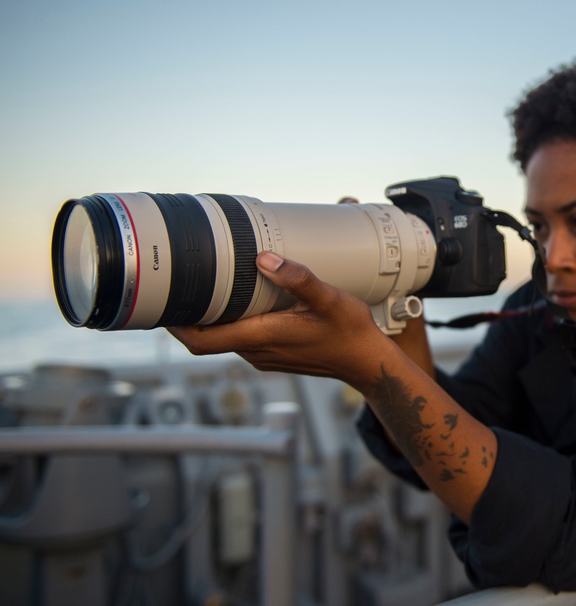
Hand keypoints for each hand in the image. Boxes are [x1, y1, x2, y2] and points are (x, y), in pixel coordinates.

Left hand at [169, 252, 390, 382]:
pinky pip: (240, 338)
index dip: (175, 325)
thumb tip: (265, 258)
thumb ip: (298, 278)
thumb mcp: (330, 299)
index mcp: (262, 338)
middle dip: (189, 313)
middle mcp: (256, 351)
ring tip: (208, 284)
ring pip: (223, 337)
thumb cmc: (351, 333)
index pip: (201, 340)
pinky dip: (232, 321)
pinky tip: (242, 299)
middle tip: (180, 281)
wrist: (367, 362)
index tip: (163, 302)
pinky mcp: (273, 354)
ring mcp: (264, 356)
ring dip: (212, 316)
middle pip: (207, 337)